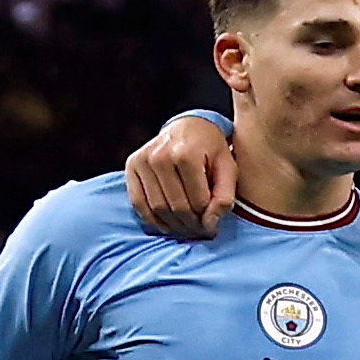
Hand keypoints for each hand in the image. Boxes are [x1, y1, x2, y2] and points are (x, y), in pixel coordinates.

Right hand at [126, 114, 235, 239]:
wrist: (189, 126)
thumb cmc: (211, 149)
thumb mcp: (228, 167)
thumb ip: (224, 196)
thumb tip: (210, 224)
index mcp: (186, 154)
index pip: (197, 202)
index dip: (207, 220)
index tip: (213, 228)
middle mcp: (161, 155)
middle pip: (176, 207)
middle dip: (190, 226)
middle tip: (200, 232)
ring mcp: (144, 160)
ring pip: (157, 208)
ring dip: (173, 226)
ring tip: (187, 229)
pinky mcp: (132, 165)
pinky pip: (138, 202)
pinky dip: (152, 220)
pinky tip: (167, 225)